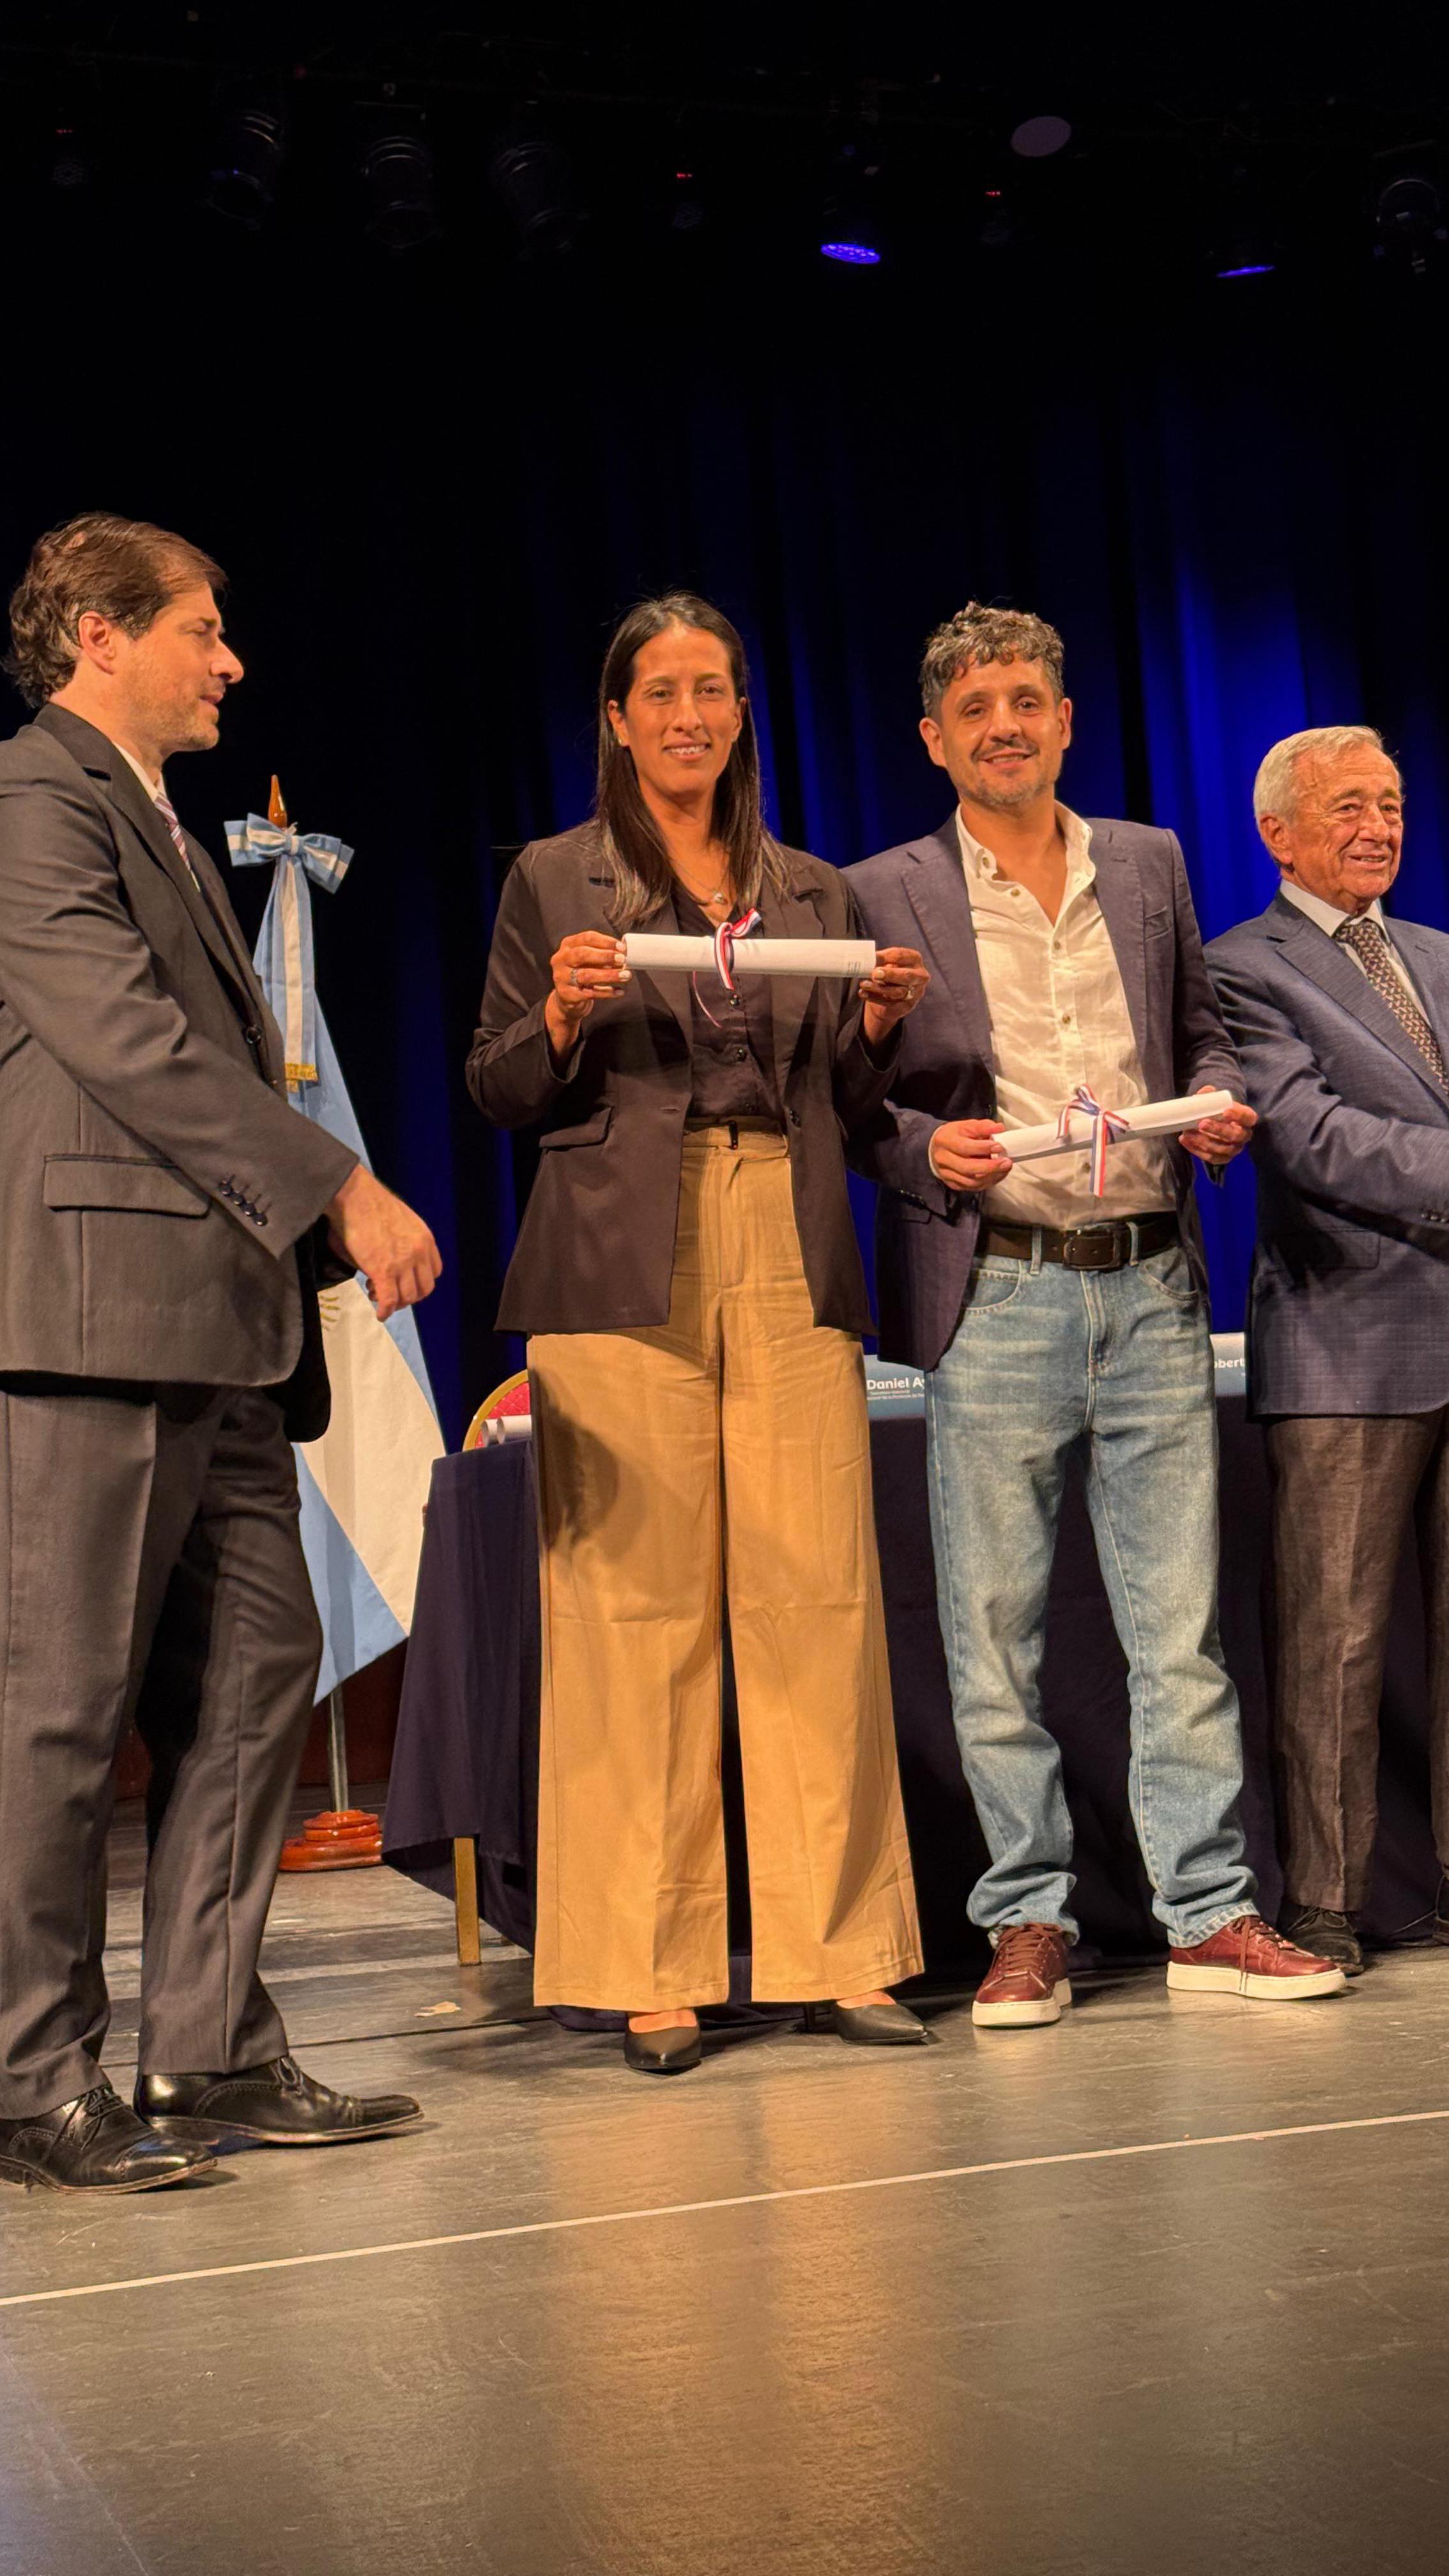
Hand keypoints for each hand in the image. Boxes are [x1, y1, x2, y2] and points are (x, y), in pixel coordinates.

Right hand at [324, 1165, 442, 1319]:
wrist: (356, 1197)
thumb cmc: (371, 1204)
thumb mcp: (402, 1221)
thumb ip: (404, 1241)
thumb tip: (394, 1258)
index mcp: (426, 1239)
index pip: (434, 1271)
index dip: (420, 1281)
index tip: (406, 1282)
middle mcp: (419, 1252)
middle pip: (424, 1288)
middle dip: (409, 1296)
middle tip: (392, 1293)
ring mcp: (403, 1263)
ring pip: (407, 1297)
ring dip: (394, 1303)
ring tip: (376, 1295)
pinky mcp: (383, 1271)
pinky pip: (389, 1300)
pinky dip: (385, 1311)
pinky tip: (379, 1313)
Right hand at [544, 931, 630, 1059]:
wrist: (565, 1003)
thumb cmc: (582, 978)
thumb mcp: (587, 962)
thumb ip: (601, 955)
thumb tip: (628, 951)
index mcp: (566, 947)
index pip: (585, 937)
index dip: (604, 941)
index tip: (622, 946)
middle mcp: (560, 960)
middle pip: (583, 955)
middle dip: (605, 957)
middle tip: (623, 960)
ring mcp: (561, 979)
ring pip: (587, 975)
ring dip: (609, 975)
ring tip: (626, 976)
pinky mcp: (567, 996)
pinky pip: (590, 994)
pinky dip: (607, 992)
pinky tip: (620, 991)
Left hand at [860, 947, 927, 1047]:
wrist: (890, 994)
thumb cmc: (888, 972)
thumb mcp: (885, 963)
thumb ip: (879, 960)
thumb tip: (866, 958)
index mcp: (914, 959)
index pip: (902, 956)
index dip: (886, 957)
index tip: (873, 958)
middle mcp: (920, 976)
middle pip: (907, 975)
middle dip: (890, 974)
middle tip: (875, 973)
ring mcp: (915, 993)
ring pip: (898, 992)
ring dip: (878, 988)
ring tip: (864, 984)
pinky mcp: (906, 1006)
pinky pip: (890, 1003)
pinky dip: (874, 998)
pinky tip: (863, 993)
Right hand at [928, 1118, 1014, 1192]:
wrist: (937, 1148)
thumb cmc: (954, 1136)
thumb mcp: (966, 1126)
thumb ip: (982, 1126)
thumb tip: (999, 1128)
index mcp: (945, 1141)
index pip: (964, 1147)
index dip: (983, 1148)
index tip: (999, 1146)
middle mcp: (943, 1159)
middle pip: (967, 1168)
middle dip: (990, 1166)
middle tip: (1006, 1162)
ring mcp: (946, 1174)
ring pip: (971, 1181)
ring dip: (991, 1176)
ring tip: (1004, 1168)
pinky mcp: (952, 1184)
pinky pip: (972, 1187)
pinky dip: (988, 1182)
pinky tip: (997, 1175)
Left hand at [1178, 1091, 1256, 1167]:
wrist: (1216, 1122)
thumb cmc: (1219, 1109)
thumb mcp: (1217, 1099)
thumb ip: (1210, 1095)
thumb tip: (1200, 1096)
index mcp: (1247, 1118)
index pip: (1248, 1117)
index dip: (1238, 1115)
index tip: (1225, 1110)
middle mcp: (1244, 1135)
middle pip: (1234, 1135)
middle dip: (1217, 1130)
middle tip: (1202, 1123)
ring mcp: (1234, 1149)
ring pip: (1221, 1149)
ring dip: (1202, 1141)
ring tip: (1187, 1131)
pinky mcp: (1223, 1158)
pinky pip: (1210, 1158)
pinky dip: (1195, 1149)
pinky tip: (1184, 1139)